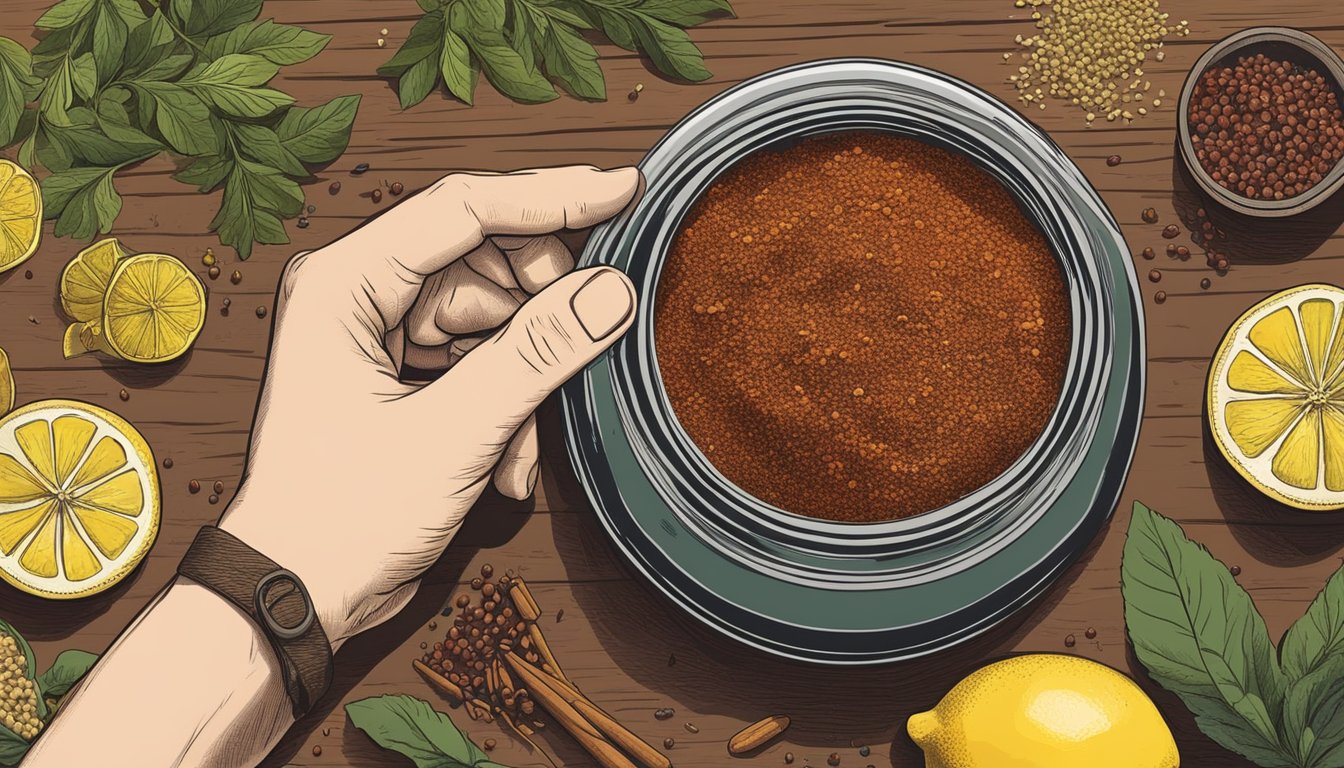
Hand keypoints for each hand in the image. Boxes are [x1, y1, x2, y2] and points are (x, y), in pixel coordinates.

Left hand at [218, 165, 639, 647]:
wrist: (300, 591)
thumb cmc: (338, 516)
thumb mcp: (453, 432)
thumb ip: (536, 355)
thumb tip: (609, 294)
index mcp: (345, 282)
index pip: (463, 207)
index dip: (551, 196)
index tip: (623, 189)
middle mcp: (360, 292)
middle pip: (484, 256)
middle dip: (540, 303)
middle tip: (587, 334)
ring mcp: (382, 331)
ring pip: (493, 310)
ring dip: (525, 370)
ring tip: (522, 440)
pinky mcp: (404, 370)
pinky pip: (481, 355)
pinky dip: (508, 400)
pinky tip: (508, 459)